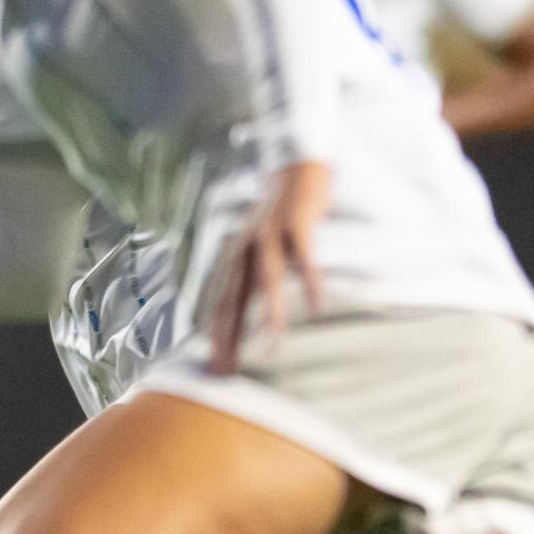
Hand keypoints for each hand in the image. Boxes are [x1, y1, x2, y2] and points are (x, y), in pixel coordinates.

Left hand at [208, 161, 328, 373]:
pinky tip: (317, 306)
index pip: (222, 303)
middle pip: (235, 298)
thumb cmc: (281, 213)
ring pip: (267, 283)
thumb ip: (256, 274)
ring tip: (271, 348)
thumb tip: (254, 310)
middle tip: (229, 370)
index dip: (218, 335)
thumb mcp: (261, 245)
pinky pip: (305, 258)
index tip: (216, 367)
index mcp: (237, 256)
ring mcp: (270, 234)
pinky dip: (309, 282)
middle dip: (230, 336)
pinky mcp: (297, 222)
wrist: (294, 164)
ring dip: (269, 317)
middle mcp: (247, 248)